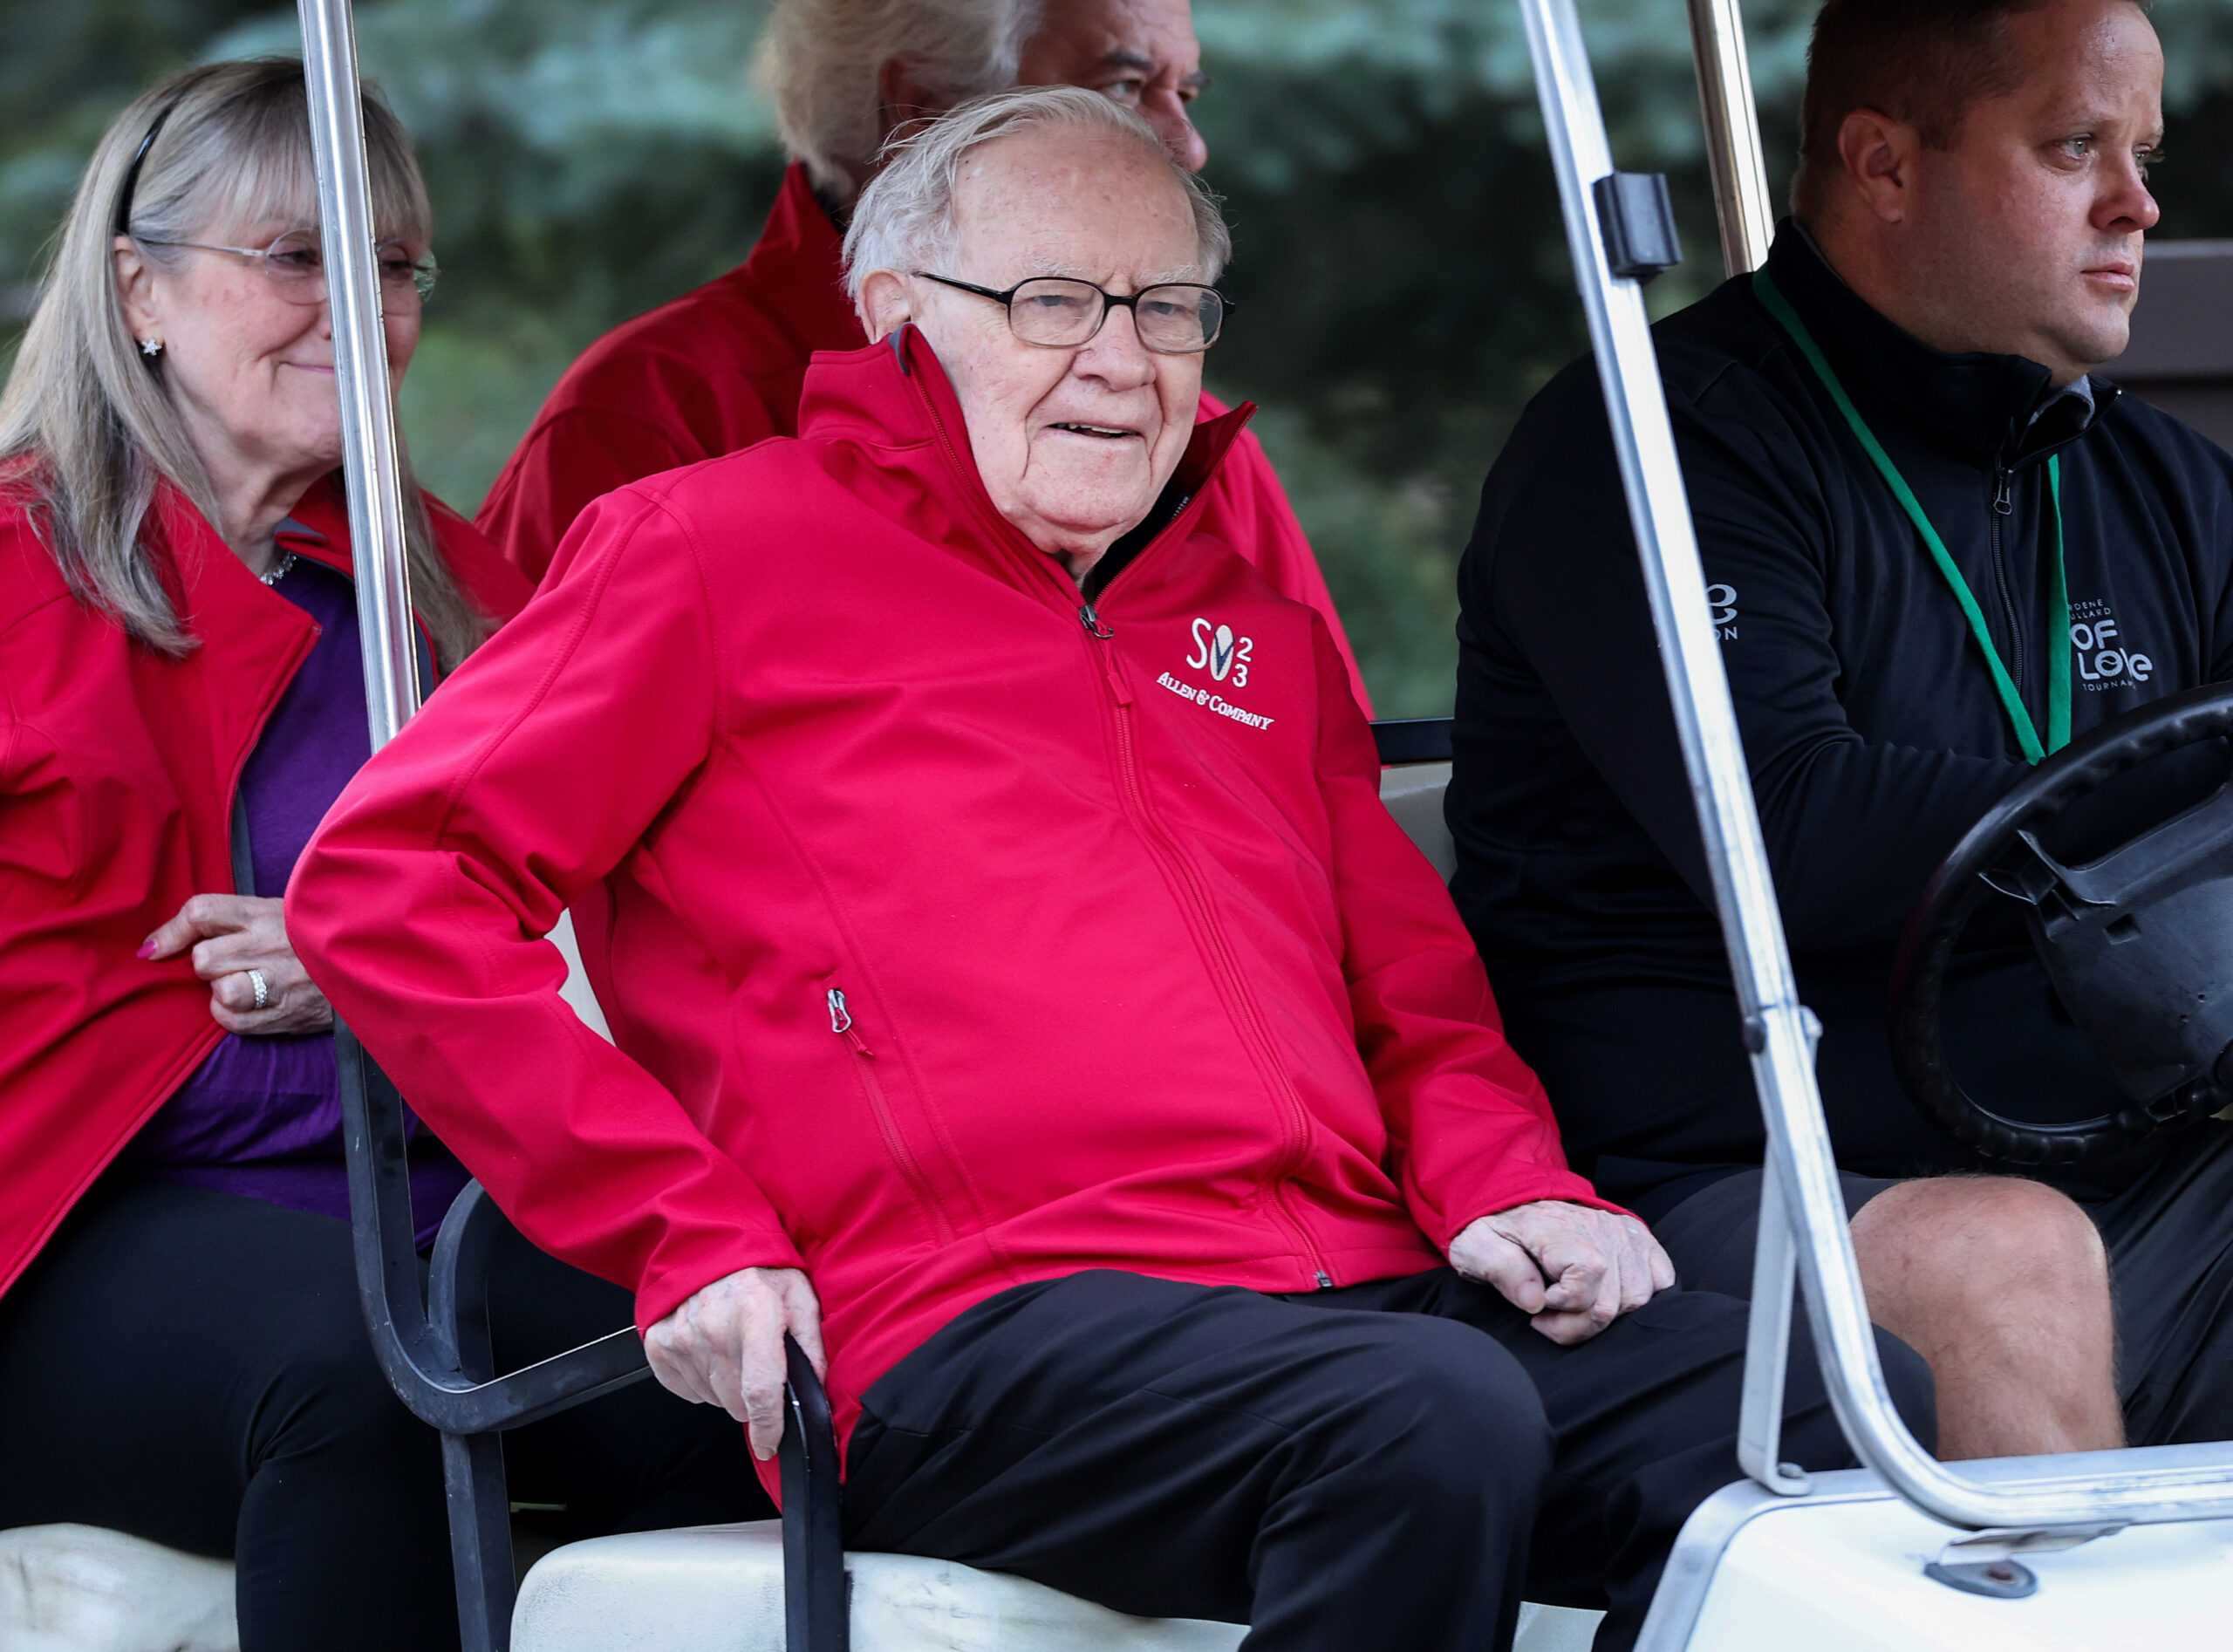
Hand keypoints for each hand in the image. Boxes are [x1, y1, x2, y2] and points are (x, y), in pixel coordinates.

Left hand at [141, 894, 332, 1035]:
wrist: (365, 965)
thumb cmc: (310, 938)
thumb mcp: (277, 912)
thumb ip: (228, 921)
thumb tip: (153, 947)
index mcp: (266, 913)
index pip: (201, 912)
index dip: (170, 932)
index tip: (155, 949)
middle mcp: (270, 944)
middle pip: (203, 958)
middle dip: (207, 966)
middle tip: (228, 964)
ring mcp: (279, 981)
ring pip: (220, 990)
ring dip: (221, 991)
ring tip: (241, 984)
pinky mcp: (284, 1014)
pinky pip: (231, 1020)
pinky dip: (231, 1015)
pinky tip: (250, 1005)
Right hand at [644, 1267, 824, 1459]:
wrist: (707, 1244)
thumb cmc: (759, 1269)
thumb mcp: (799, 1294)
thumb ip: (812, 1342)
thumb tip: (818, 1388)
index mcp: (756, 1314)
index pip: (761, 1391)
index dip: (768, 1427)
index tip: (771, 1444)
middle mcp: (714, 1327)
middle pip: (736, 1402)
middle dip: (753, 1400)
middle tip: (759, 1367)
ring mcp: (682, 1337)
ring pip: (712, 1398)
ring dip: (727, 1387)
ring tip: (734, 1350)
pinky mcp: (659, 1344)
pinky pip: (684, 1389)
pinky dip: (701, 1381)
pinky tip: (711, 1353)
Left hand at [1449, 1201, 1674, 1345]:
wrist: (1512, 1200)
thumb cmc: (1494, 1229)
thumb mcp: (1476, 1246)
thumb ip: (1501, 1269)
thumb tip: (1534, 1300)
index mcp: (1559, 1228)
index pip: (1587, 1279)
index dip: (1563, 1306)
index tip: (1537, 1306)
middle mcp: (1599, 1226)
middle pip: (1614, 1300)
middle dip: (1578, 1324)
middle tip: (1549, 1318)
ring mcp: (1623, 1231)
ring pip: (1639, 1296)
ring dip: (1607, 1315)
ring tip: (1573, 1307)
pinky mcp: (1638, 1236)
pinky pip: (1662, 1277)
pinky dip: (1637, 1296)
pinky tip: (1604, 1295)